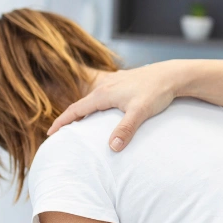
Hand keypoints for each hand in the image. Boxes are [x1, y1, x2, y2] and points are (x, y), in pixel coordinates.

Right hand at [47, 62, 182, 150]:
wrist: (172, 75)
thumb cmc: (156, 92)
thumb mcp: (140, 112)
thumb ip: (126, 129)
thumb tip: (113, 147)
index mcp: (104, 94)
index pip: (76, 109)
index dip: (62, 122)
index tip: (50, 134)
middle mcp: (106, 86)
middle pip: (81, 104)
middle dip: (69, 118)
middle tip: (60, 133)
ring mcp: (115, 82)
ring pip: (92, 98)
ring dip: (83, 110)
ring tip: (79, 123)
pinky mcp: (124, 81)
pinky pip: (104, 94)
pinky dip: (97, 104)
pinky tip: (103, 109)